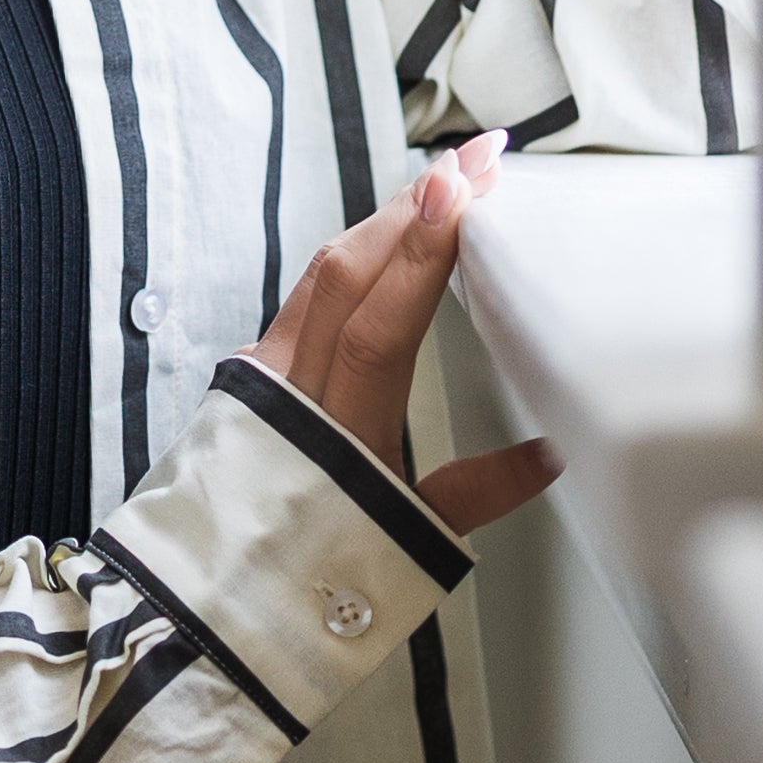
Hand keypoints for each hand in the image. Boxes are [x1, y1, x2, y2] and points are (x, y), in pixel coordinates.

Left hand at [255, 137, 557, 539]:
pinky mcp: (253, 371)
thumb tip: (547, 455)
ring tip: (445, 181)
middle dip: (413, 207)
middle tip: (476, 159)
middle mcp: (291, 390)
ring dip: (385, 220)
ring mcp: (266, 374)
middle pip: (347, 274)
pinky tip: (387, 233)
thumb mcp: (406, 541)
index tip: (458, 188)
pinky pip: (305, 293)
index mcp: (337, 435)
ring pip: (322, 274)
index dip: (419, 251)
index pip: (378, 323)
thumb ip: (478, 494)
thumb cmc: (313, 573)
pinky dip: (354, 254)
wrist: (215, 602)